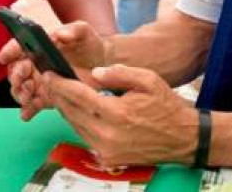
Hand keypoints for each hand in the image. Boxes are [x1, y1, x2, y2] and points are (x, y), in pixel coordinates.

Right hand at [0, 20, 108, 120]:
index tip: (4, 57)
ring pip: (21, 89)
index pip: (19, 47)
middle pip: (16, 71)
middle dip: (16, 76)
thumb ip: (73, 30)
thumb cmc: (89, 43)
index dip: (9, 51)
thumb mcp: (84, 31)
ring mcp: (40, 82)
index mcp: (39, 46)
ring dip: (20, 93)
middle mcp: (35, 64)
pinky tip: (27, 113)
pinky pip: (32, 105)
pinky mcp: (47, 97)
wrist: (103, 64)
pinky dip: (27, 110)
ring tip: (29, 95)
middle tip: (26, 79)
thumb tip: (59, 34)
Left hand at [43, 64, 198, 167]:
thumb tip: (93, 73)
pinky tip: (76, 109)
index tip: (49, 73)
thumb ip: (118, 74)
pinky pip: (85, 136)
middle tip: (49, 80)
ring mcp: (107, 150)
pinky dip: (77, 121)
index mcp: (117, 113)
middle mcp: (108, 134)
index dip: (60, 83)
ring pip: (75, 125)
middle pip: (71, 111)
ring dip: (65, 108)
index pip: (78, 95)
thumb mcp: (147, 80)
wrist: (182, 138)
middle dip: (58, 94)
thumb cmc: (165, 106)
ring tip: (59, 92)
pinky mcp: (108, 158)